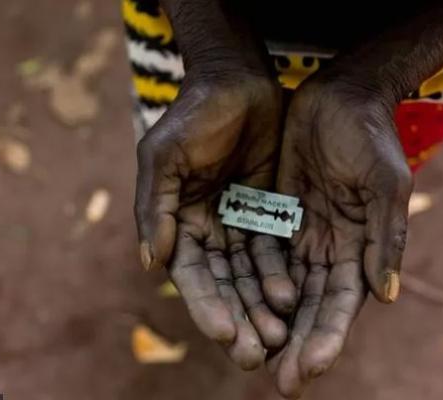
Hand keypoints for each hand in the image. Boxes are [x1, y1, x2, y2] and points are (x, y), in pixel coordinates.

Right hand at [135, 72, 295, 368]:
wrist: (238, 80)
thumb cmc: (194, 114)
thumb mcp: (165, 155)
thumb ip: (154, 207)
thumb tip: (149, 264)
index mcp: (177, 222)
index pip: (192, 275)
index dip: (206, 306)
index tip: (224, 335)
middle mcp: (208, 230)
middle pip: (223, 285)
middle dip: (237, 320)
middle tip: (255, 356)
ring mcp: (240, 223)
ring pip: (251, 276)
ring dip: (261, 308)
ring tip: (278, 339)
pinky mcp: (270, 213)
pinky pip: (276, 252)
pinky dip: (281, 277)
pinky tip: (293, 300)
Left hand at [269, 78, 412, 395]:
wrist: (342, 95)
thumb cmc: (371, 137)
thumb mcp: (385, 184)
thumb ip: (387, 238)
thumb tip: (386, 297)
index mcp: (360, 248)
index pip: (341, 304)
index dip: (327, 337)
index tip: (308, 369)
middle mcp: (330, 249)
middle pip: (311, 308)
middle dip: (297, 345)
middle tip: (281, 384)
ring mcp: (302, 235)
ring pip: (283, 290)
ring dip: (270, 325)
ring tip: (252, 359)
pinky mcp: (276, 215)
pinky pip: (260, 257)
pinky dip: (250, 286)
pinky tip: (236, 311)